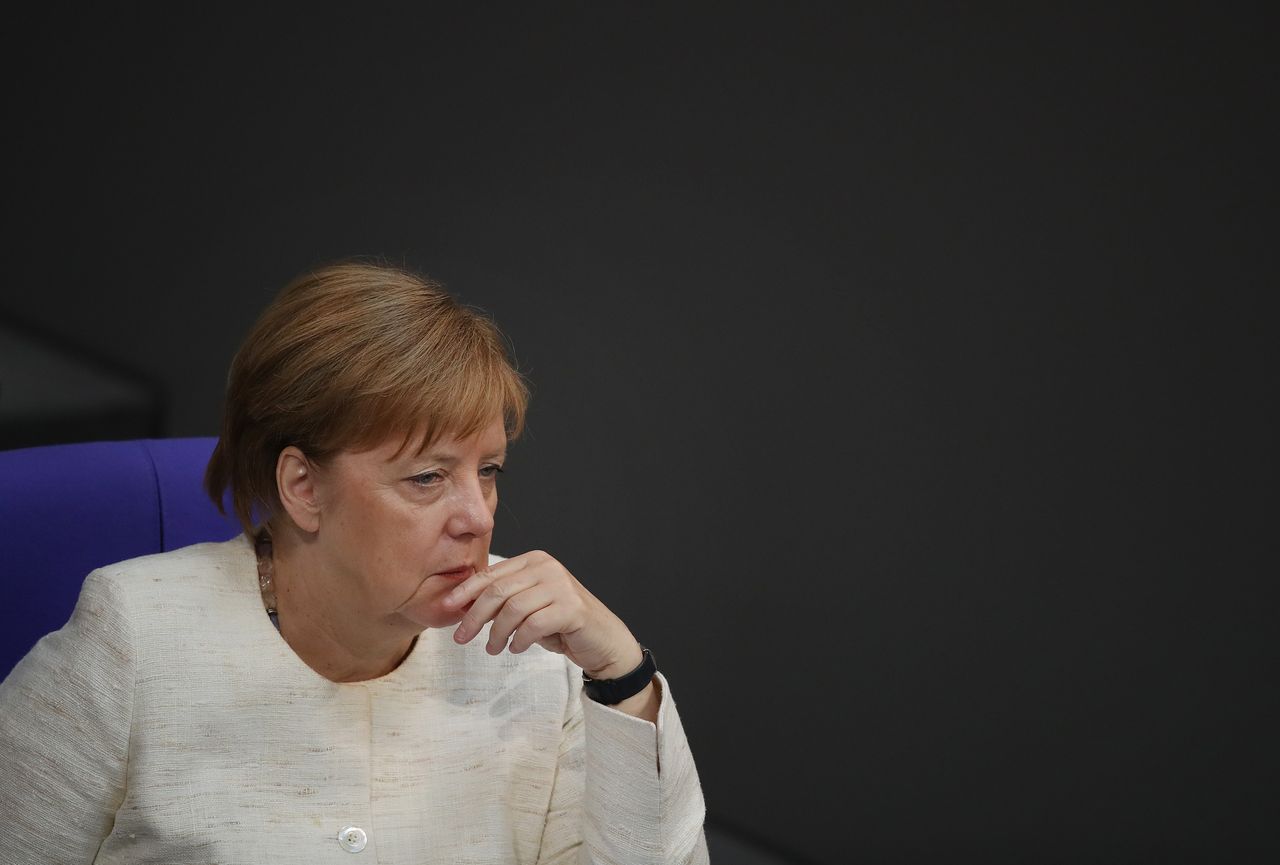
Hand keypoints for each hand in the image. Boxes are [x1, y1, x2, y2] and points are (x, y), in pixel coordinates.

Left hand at [442, 550, 642, 678]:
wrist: (602, 640)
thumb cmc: (561, 624)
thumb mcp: (528, 608)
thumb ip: (503, 601)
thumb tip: (462, 607)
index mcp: (534, 561)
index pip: (491, 574)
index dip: (465, 591)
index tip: (446, 608)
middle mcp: (547, 567)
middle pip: (498, 591)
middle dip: (474, 616)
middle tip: (462, 637)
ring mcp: (561, 586)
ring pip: (513, 609)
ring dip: (497, 633)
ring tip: (493, 648)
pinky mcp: (572, 608)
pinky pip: (533, 625)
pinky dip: (519, 640)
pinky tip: (516, 648)